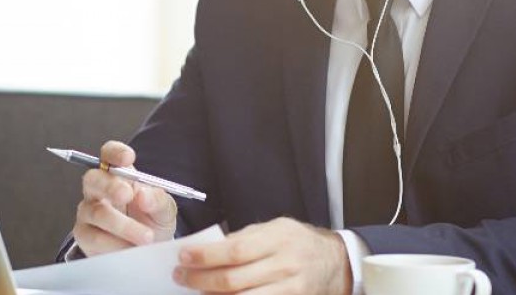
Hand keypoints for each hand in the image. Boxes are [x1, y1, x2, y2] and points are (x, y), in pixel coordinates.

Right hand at [72, 140, 177, 255]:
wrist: (147, 253)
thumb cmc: (153, 223)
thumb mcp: (164, 210)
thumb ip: (158, 200)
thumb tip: (144, 195)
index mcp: (119, 175)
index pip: (109, 154)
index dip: (115, 153)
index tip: (128, 158)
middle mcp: (98, 190)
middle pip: (93, 179)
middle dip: (110, 186)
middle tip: (128, 195)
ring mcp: (88, 212)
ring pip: (96, 213)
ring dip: (123, 225)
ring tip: (146, 237)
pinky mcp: (85, 236)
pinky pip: (95, 238)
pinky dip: (116, 245)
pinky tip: (131, 250)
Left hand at [173, 217, 350, 294]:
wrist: (334, 263)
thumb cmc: (297, 243)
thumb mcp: (274, 228)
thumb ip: (243, 238)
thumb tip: (207, 248)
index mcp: (278, 239)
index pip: (235, 250)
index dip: (205, 256)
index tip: (183, 257)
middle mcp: (285, 265)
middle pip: (234, 280)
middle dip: (201, 280)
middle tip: (181, 276)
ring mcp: (290, 290)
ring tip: (197, 291)